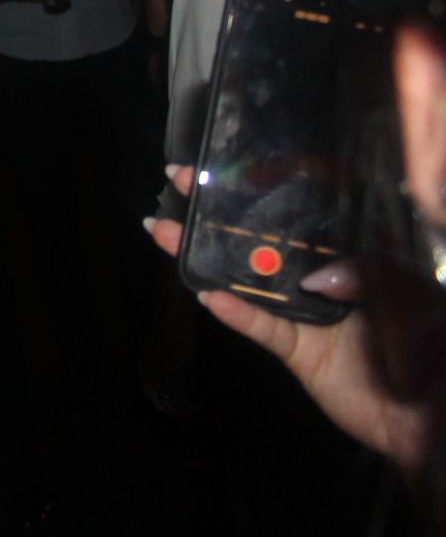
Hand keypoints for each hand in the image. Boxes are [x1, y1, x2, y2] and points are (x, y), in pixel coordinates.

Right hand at [145, 167, 425, 469]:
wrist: (434, 418)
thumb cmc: (434, 344)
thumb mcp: (417, 294)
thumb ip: (372, 274)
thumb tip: (316, 277)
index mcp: (357, 250)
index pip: (308, 206)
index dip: (269, 181)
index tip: (232, 163)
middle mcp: (325, 273)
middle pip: (266, 235)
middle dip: (218, 208)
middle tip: (177, 180)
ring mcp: (307, 311)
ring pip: (251, 277)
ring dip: (206, 254)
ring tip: (162, 230)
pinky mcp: (297, 350)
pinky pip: (262, 328)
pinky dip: (237, 314)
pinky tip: (208, 295)